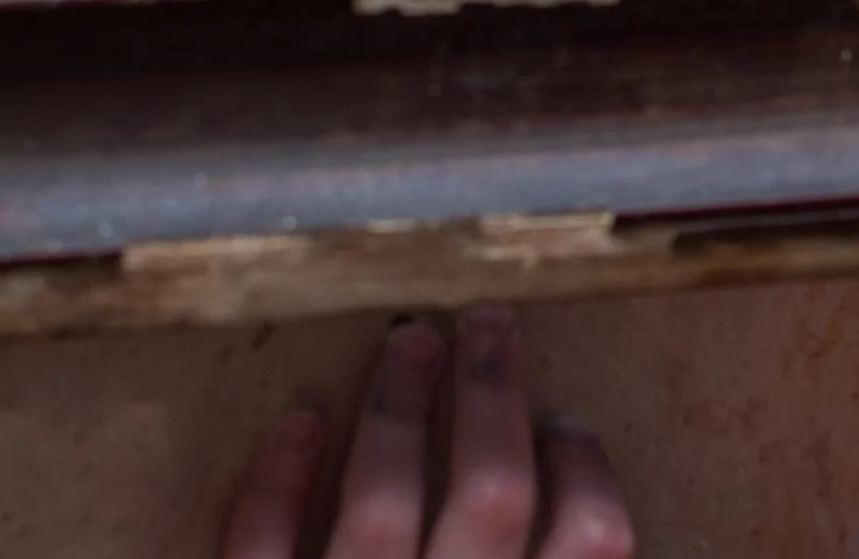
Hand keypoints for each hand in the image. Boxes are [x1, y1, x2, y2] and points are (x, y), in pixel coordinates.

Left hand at [221, 307, 633, 558]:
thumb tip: (577, 523)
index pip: (593, 541)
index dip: (586, 471)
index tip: (565, 422)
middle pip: (492, 494)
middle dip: (492, 391)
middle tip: (487, 323)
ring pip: (380, 499)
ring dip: (397, 405)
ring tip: (405, 343)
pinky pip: (264, 546)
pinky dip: (278, 480)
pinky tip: (297, 425)